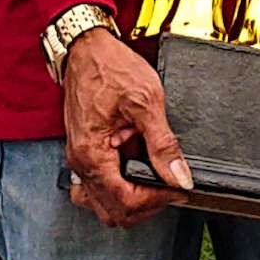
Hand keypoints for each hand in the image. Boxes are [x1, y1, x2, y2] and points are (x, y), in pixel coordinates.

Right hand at [63, 28, 189, 228]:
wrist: (86, 47)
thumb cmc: (109, 66)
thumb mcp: (146, 101)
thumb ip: (163, 144)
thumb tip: (179, 176)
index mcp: (92, 154)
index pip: (124, 201)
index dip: (156, 201)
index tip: (178, 188)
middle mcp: (80, 162)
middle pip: (113, 211)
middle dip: (146, 206)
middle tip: (170, 188)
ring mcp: (81, 158)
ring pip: (104, 204)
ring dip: (132, 201)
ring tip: (156, 183)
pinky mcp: (86, 150)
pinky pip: (98, 186)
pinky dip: (118, 188)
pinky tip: (136, 173)